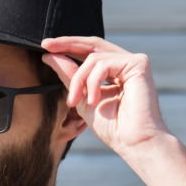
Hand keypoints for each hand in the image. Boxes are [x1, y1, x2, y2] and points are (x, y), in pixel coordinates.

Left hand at [41, 36, 170, 158]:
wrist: (133, 142)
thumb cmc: (113, 127)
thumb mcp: (83, 98)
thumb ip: (70, 76)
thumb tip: (50, 56)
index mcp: (115, 72)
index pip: (90, 52)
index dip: (69, 47)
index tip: (46, 48)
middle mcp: (126, 64)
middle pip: (93, 45)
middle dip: (68, 44)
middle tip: (47, 46)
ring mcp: (134, 62)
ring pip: (93, 58)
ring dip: (78, 80)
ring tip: (76, 102)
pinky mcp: (139, 64)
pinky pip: (104, 64)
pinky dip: (93, 82)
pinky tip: (94, 101)